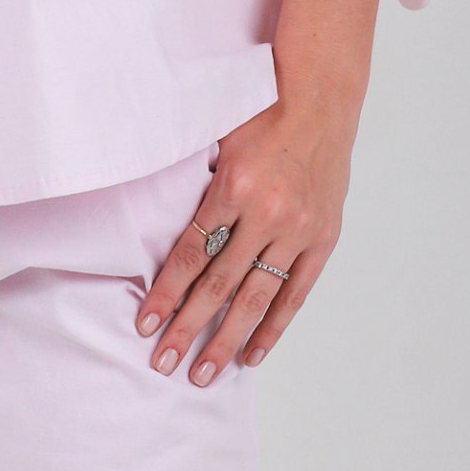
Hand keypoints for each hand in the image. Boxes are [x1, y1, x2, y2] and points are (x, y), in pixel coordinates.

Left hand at [134, 98, 354, 383]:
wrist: (319, 97)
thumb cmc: (260, 112)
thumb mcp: (218, 136)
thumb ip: (195, 180)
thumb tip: (153, 216)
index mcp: (236, 186)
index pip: (193, 253)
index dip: (167, 291)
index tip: (146, 323)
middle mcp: (268, 214)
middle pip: (220, 285)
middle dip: (189, 328)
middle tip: (164, 362)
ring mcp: (299, 230)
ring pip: (256, 298)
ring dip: (227, 339)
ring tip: (203, 373)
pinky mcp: (323, 239)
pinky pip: (295, 294)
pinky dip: (273, 327)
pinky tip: (252, 354)